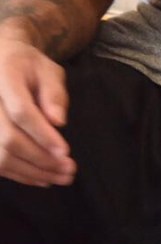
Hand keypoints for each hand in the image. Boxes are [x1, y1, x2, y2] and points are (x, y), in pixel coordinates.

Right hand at [0, 39, 74, 185]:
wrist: (1, 65)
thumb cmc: (30, 68)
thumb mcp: (48, 70)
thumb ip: (54, 92)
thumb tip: (58, 121)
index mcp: (5, 80)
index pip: (21, 112)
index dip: (42, 134)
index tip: (65, 151)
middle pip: (10, 140)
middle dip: (42, 158)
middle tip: (70, 169)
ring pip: (2, 156)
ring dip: (34, 172)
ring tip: (62, 177)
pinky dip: (20, 174)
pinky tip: (43, 178)